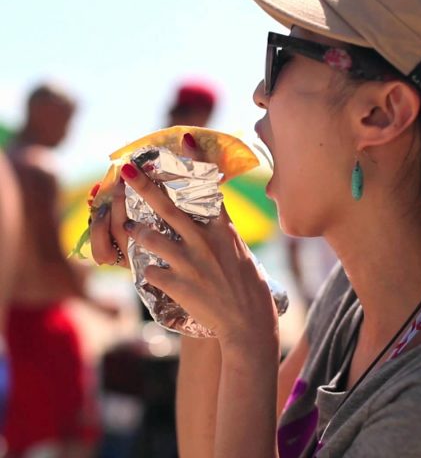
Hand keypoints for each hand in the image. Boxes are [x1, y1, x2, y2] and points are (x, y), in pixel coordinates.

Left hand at [90, 136, 278, 348]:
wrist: (249, 325)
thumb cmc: (251, 290)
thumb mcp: (241, 255)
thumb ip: (223, 235)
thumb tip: (212, 220)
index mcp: (224, 231)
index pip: (208, 189)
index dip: (195, 162)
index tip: (183, 139)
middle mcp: (205, 242)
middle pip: (169, 208)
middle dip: (145, 186)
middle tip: (125, 170)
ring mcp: (191, 263)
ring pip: (152, 237)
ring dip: (136, 231)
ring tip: (129, 226)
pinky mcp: (179, 285)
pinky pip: (152, 271)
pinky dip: (148, 270)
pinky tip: (150, 273)